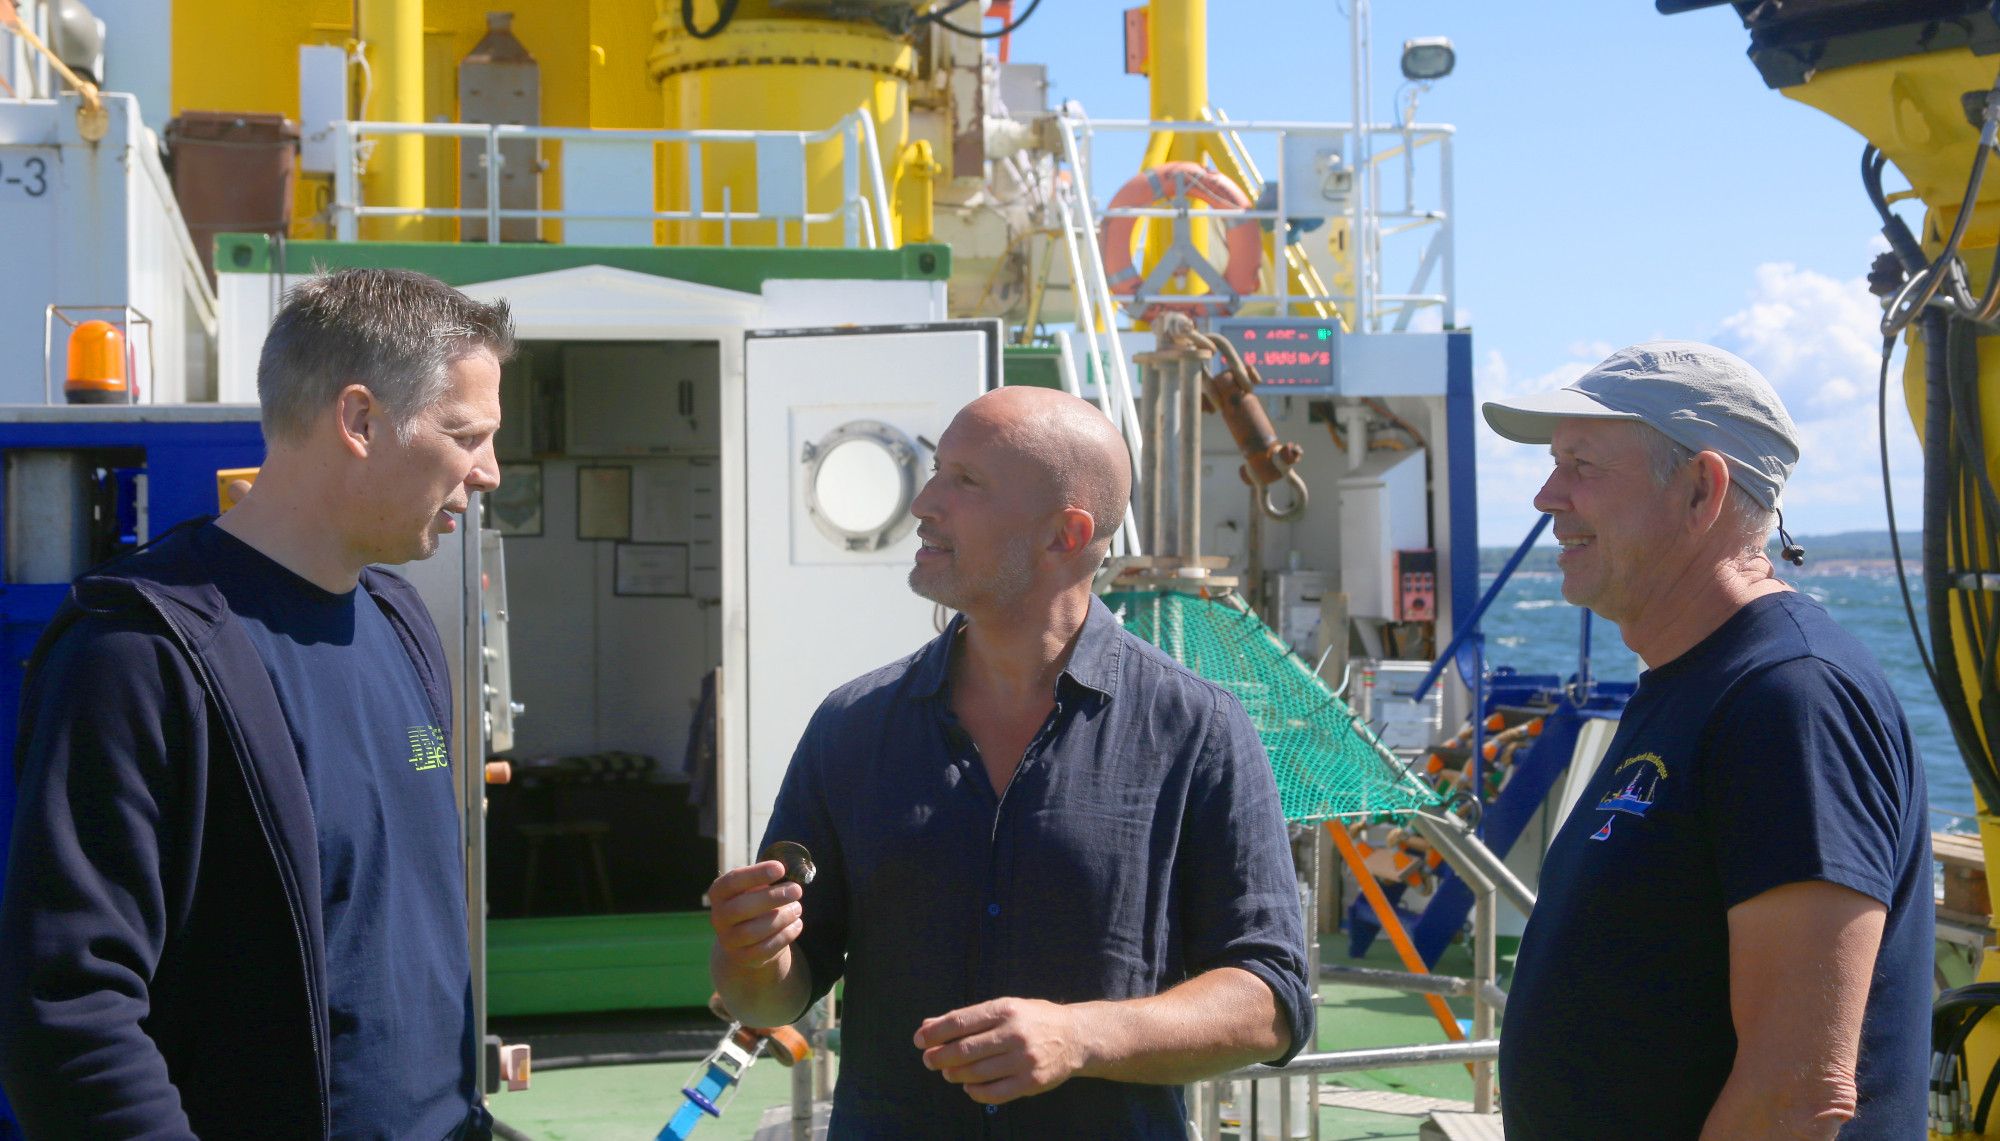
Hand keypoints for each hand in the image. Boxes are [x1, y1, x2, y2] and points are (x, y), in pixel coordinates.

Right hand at [707, 861, 801, 970]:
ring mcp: (728, 940)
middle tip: (797, 890)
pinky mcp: (743, 957)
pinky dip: (784, 936)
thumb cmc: (755, 902)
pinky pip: (764, 949)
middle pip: (740, 908)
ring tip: (798, 908)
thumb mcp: (757, 887)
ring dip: (781, 918)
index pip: (732, 881)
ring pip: (752, 932)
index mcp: (719, 893)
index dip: (756, 874)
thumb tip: (792, 870)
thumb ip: (768, 879)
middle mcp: (718, 917)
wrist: (747, 939)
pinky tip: (797, 924)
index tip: (780, 869)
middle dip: (772, 898)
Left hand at [914, 997, 1090, 1104]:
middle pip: (964, 1050)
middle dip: (939, 1056)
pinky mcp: (1031, 1082)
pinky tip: (968, 1085)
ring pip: (975, 1073)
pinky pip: (993, 1093)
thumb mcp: (1004, 1008)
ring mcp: (1023, 1060)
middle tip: (928, 1060)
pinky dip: (974, 1091)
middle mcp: (1014, 1034)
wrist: (1075, 1036)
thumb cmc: (1033, 1019)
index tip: (920, 1040)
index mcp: (1005, 1009)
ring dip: (954, 1074)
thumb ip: (967, 1017)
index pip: (959, 1022)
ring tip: (948, 1072)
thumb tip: (928, 1025)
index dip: (934, 1033)